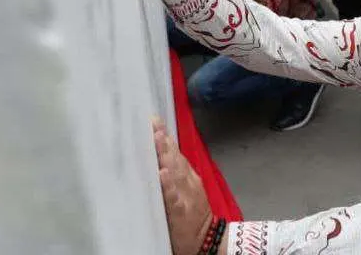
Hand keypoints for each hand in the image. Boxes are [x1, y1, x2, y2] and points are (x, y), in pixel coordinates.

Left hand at [152, 117, 214, 254]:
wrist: (207, 240)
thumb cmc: (192, 214)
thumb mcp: (186, 189)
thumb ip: (176, 172)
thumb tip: (161, 153)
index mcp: (188, 176)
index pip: (176, 153)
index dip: (166, 137)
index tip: (154, 120)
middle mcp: (188, 182)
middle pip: (175, 158)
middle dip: (164, 142)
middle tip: (153, 124)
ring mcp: (186, 196)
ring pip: (175, 173)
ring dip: (166, 156)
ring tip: (157, 141)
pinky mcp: (181, 212)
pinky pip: (174, 197)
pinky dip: (169, 186)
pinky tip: (162, 175)